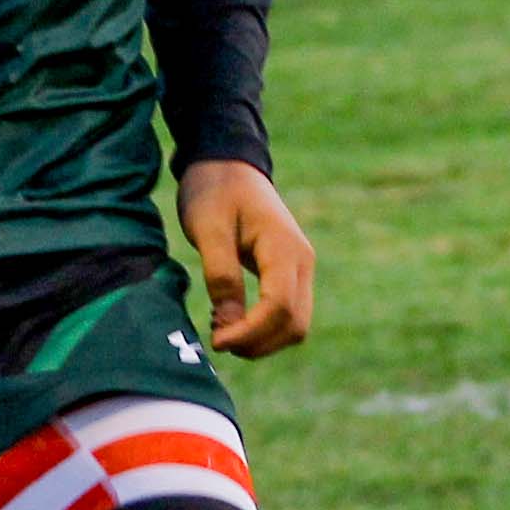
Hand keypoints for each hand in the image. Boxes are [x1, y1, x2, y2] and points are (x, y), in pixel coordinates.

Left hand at [178, 158, 314, 357]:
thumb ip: (220, 275)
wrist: (228, 166)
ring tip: (220, 329)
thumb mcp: (208, 230)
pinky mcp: (289, 274)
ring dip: (261, 340)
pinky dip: (263, 328)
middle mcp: (302, 261)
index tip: (217, 340)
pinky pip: (286, 313)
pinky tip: (229, 319)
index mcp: (284, 248)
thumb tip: (228, 323)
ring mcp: (300, 268)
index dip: (250, 332)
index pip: (280, 306)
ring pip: (295, 325)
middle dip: (258, 343)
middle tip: (216, 341)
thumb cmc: (214, 192)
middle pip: (295, 324)